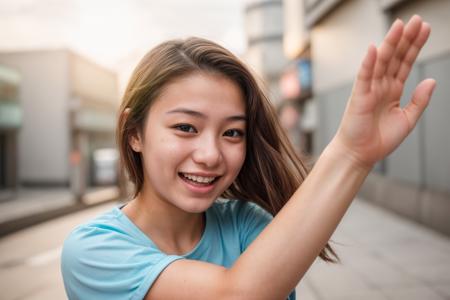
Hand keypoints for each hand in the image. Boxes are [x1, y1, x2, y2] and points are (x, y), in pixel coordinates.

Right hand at [332, 15, 435, 169]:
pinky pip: (364, 77)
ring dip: (390, 44)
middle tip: (416, 20)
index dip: (415, 46)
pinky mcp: (359, 97)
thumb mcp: (408, 120)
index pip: (405, 63)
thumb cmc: (379, 140)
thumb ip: (419, 100)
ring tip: (400, 26)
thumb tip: (431, 80)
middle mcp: (381, 86)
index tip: (424, 29)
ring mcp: (369, 89)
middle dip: (406, 39)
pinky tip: (375, 48)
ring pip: (381, 62)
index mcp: (392, 90)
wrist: (360, 154)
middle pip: (395, 57)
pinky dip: (368, 62)